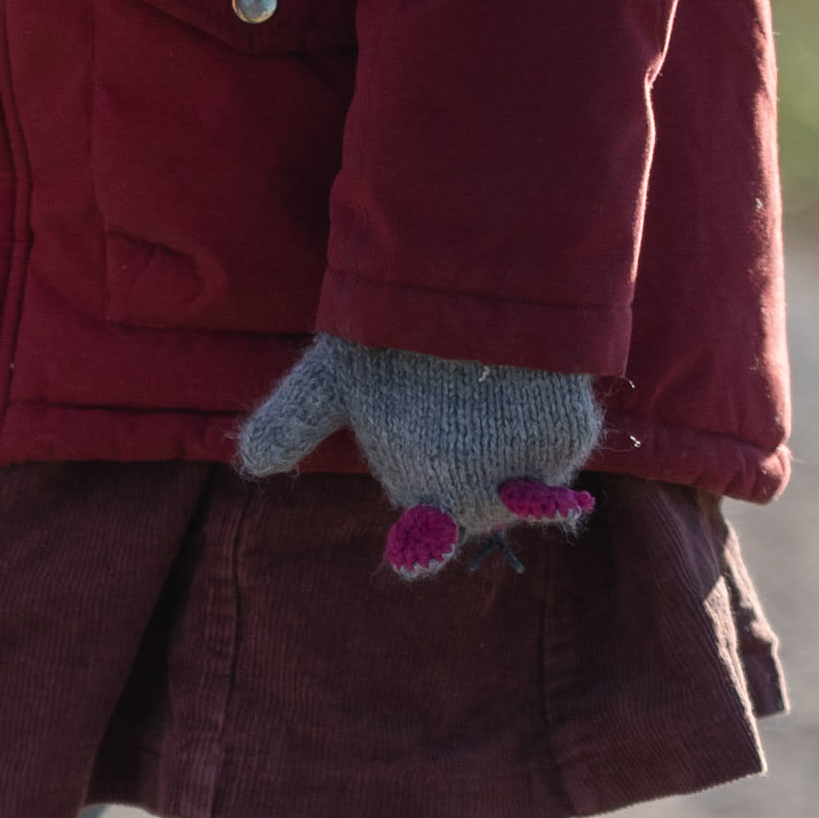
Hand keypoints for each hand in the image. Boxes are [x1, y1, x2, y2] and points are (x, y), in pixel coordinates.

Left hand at [237, 338, 600, 579]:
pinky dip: (543, 431)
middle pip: (474, 512)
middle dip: (466, 484)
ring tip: (485, 403)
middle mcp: (474, 491)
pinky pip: (555, 454)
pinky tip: (522, 391)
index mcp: (415, 488)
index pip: (425, 543)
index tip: (427, 494)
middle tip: (454, 424)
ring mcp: (525, 468)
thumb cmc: (393, 325)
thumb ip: (295, 422)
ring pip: (520, 489)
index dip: (427, 519)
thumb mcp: (330, 374)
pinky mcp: (568, 437)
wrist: (480, 274)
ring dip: (508, 461)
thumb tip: (250, 460)